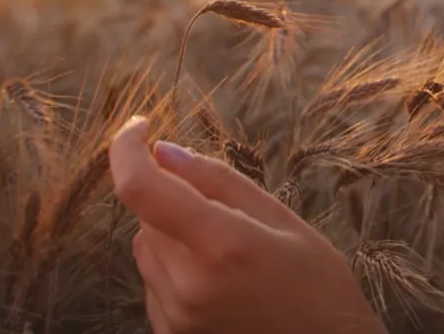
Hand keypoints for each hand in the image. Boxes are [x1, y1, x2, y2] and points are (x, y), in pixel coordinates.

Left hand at [108, 115, 386, 333]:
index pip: (141, 190)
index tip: (139, 127)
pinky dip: (176, 271)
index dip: (126, 150)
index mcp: (222, 245)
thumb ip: (218, 181)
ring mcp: (177, 317)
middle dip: (174, 201)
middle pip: (146, 218)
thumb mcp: (281, 218)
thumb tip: (162, 150)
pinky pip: (154, 284)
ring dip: (173, 236)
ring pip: (145, 249)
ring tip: (229, 256)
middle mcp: (190, 285)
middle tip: (227, 216)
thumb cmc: (317, 282)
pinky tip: (220, 283)